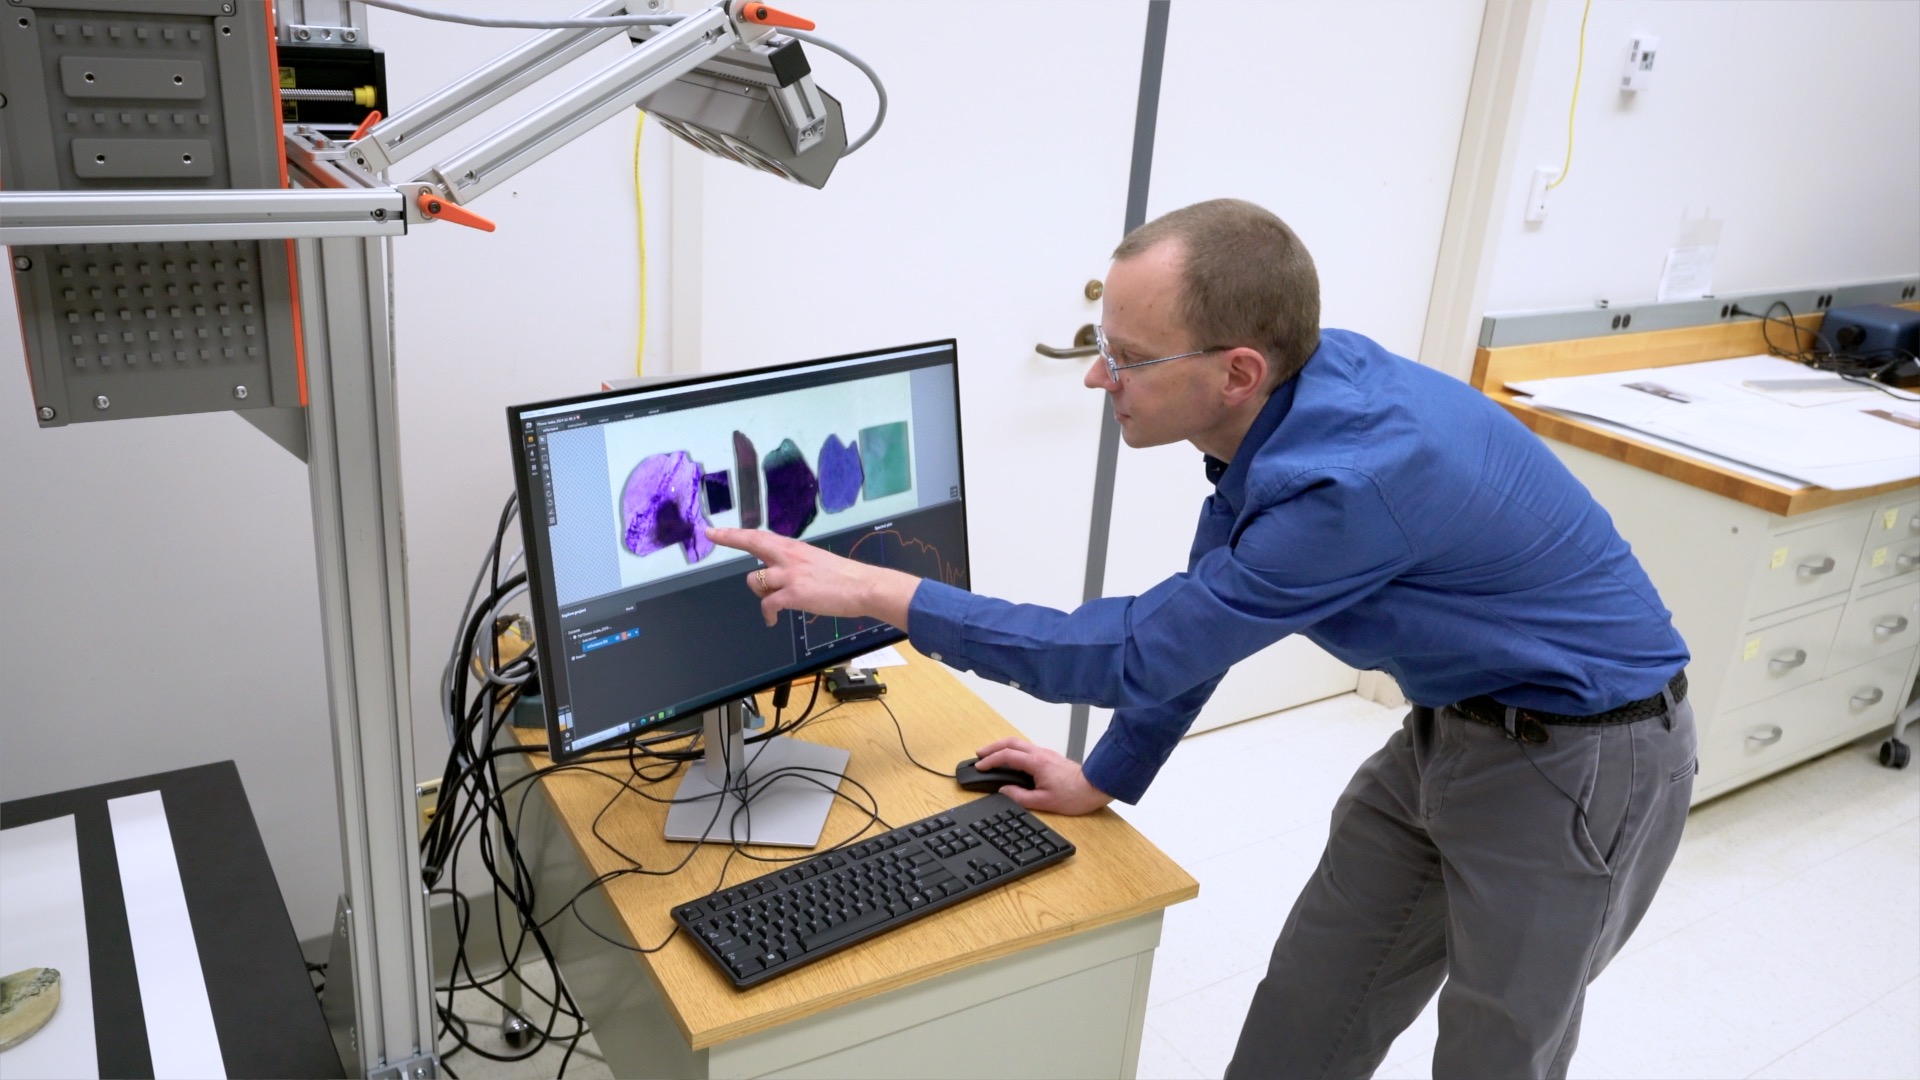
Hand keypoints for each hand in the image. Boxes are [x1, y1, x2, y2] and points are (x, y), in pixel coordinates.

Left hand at [707, 526, 921, 628]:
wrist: (863, 587)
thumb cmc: (845, 577)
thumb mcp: (816, 561)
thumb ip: (795, 563)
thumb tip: (778, 572)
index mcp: (795, 548)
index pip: (760, 536)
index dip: (735, 533)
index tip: (716, 530)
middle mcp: (789, 557)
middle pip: (752, 543)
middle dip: (729, 539)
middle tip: (712, 535)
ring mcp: (790, 575)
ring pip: (756, 581)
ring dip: (760, 593)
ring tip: (773, 601)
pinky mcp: (794, 594)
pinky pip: (768, 605)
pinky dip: (768, 615)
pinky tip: (772, 620)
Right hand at [974, 737, 1112, 814]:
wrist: (1096, 787)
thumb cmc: (1075, 795)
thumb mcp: (1044, 802)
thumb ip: (1020, 797)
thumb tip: (1004, 791)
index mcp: (1036, 763)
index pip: (1006, 756)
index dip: (990, 760)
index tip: (979, 766)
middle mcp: (1040, 753)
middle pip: (1011, 742)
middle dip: (992, 747)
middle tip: (979, 754)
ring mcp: (1046, 753)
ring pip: (1019, 743)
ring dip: (1003, 747)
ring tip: (992, 755)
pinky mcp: (1051, 757)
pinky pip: (1027, 748)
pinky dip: (1014, 750)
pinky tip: (1012, 759)